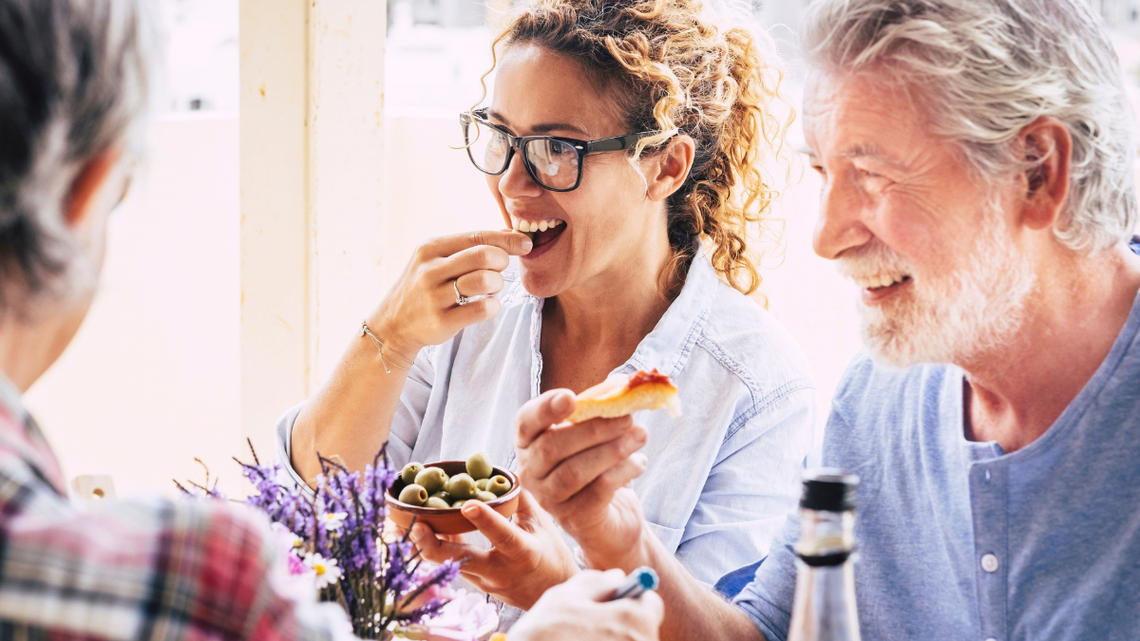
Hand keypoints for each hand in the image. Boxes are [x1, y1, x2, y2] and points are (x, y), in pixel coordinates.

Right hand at [369, 230, 531, 355]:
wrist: (392, 325)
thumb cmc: (424, 287)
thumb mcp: (436, 260)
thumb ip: (469, 246)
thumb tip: (509, 233)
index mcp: (430, 248)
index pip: (477, 236)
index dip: (507, 240)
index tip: (525, 244)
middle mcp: (430, 269)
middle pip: (483, 256)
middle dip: (502, 261)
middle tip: (501, 270)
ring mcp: (434, 296)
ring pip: (484, 281)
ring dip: (498, 284)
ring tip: (492, 288)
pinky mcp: (441, 322)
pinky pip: (481, 309)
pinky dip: (493, 306)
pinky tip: (487, 306)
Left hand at [409, 490, 578, 609]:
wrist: (549, 591)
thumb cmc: (549, 553)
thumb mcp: (541, 523)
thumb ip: (521, 498)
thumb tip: (504, 473)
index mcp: (523, 552)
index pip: (502, 535)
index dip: (485, 520)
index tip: (467, 504)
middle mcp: (500, 570)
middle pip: (462, 561)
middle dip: (435, 546)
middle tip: (416, 526)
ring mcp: (485, 581)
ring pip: (451, 564)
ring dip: (428, 546)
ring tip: (408, 525)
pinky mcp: (475, 584)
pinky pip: (453, 564)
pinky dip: (439, 547)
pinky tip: (422, 531)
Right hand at [510, 569, 663, 640]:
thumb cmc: (543, 637)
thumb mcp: (563, 598)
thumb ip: (595, 582)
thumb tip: (616, 577)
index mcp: (633, 619)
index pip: (651, 603)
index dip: (631, 600)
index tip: (611, 606)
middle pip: (642, 629)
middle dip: (620, 626)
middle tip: (588, 631)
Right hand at [515, 390, 649, 567]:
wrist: (611, 519)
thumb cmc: (598, 467)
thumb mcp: (594, 435)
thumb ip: (599, 411)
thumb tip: (623, 385)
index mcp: (530, 443)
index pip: (526, 423)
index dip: (544, 409)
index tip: (570, 397)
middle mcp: (532, 472)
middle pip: (552, 447)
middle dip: (593, 429)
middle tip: (627, 417)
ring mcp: (550, 498)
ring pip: (574, 471)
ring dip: (612, 450)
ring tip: (641, 435)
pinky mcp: (574, 518)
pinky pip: (597, 491)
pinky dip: (623, 471)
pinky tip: (640, 462)